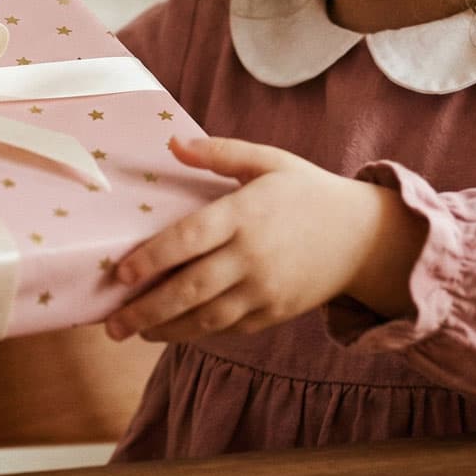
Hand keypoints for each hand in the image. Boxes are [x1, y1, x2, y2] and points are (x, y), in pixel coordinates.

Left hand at [104, 137, 421, 342]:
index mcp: (246, 214)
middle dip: (146, 310)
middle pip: (190, 289)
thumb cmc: (308, 192)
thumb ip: (220, 153)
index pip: (189, 239)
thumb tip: (173, 143)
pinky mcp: (274, 313)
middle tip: (111, 323)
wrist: (364, 237)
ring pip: (206, 318)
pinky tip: (171, 331)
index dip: (152, 258)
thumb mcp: (269, 161)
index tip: (120, 273)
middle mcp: (253, 257)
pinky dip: (197, 332)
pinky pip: (228, 328)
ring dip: (166, 330)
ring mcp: (265, 290)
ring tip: (132, 333)